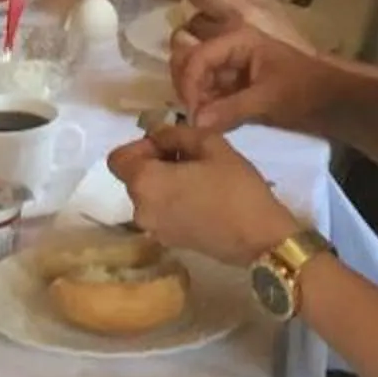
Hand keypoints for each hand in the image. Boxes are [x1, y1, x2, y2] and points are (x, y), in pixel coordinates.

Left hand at [107, 127, 295, 269]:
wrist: (259, 238)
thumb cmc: (235, 187)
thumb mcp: (210, 145)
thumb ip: (177, 134)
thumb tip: (160, 137)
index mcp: (144, 183)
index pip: (118, 159)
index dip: (139, 146)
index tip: (168, 144)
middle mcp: (139, 209)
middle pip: (134, 177)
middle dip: (155, 162)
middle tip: (190, 156)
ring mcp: (153, 229)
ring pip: (148, 195)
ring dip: (165, 181)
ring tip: (199, 176)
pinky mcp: (169, 242)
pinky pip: (160, 212)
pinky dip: (172, 199)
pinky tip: (202, 196)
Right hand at [170, 0, 346, 135]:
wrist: (332, 102)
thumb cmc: (304, 92)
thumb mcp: (268, 100)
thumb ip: (230, 110)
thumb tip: (194, 122)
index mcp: (238, 38)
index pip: (197, 56)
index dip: (189, 84)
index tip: (192, 114)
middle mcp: (228, 45)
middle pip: (186, 55)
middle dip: (185, 83)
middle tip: (193, 112)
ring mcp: (230, 63)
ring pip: (193, 74)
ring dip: (193, 95)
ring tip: (202, 118)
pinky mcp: (233, 82)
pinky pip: (207, 89)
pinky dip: (204, 104)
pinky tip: (209, 121)